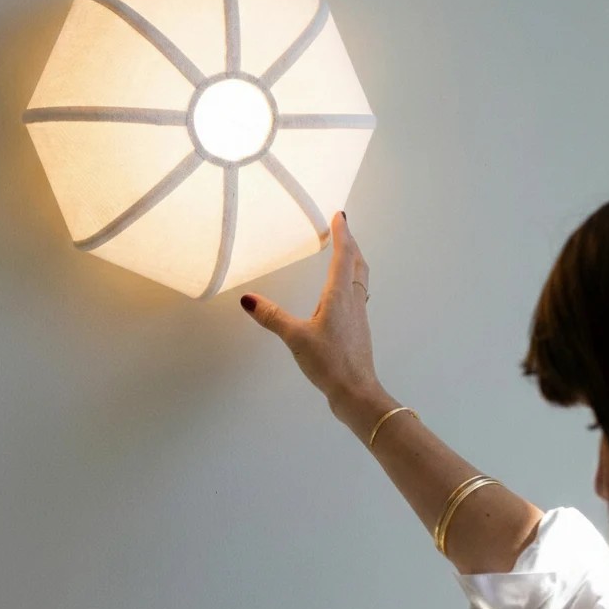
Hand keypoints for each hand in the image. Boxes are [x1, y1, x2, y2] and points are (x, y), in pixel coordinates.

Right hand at [239, 211, 383, 414]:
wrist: (357, 392)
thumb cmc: (329, 362)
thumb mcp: (296, 337)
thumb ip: (272, 317)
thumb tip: (248, 299)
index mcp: (339, 296)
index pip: (343, 256)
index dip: (342, 234)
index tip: (340, 216)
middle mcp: (353, 301)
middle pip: (357, 264)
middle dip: (351, 244)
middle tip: (343, 229)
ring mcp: (358, 316)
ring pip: (360, 279)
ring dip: (354, 261)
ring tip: (346, 253)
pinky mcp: (358, 329)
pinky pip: (357, 294)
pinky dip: (352, 281)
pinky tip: (343, 293)